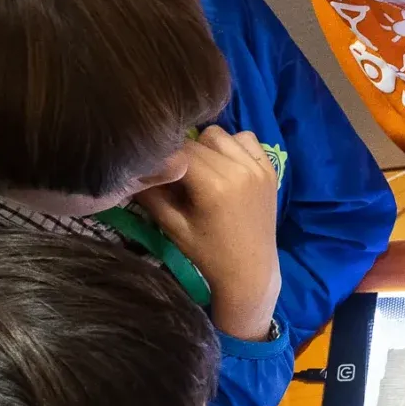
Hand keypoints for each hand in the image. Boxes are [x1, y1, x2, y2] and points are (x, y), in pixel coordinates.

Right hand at [137, 127, 282, 341]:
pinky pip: (246, 139)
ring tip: (204, 172)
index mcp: (216, 186)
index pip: (180, 150)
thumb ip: (152, 194)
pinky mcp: (270, 169)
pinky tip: (226, 167)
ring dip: (207, 146)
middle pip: (198, 139)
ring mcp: (259, 167)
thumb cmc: (208, 254)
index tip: (159, 171)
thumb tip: (133, 166)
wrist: (251, 271)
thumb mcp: (174, 227)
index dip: (165, 157)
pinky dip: (233, 146)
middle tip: (181, 177)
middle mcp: (240, 170)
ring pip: (220, 134)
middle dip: (184, 154)